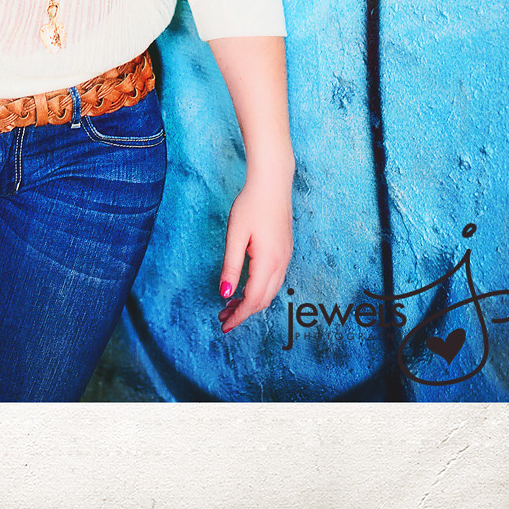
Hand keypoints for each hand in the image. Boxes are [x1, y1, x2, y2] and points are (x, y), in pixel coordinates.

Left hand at [217, 169, 293, 334]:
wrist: (272, 182)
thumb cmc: (251, 205)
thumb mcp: (235, 235)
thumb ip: (231, 266)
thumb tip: (226, 294)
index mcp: (268, 262)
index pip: (253, 299)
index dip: (238, 315)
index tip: (224, 325)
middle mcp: (281, 263)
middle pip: (264, 299)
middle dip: (244, 312)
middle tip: (223, 317)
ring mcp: (285, 257)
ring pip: (270, 290)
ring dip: (252, 301)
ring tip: (230, 304)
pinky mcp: (285, 250)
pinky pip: (274, 279)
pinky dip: (260, 289)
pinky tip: (246, 286)